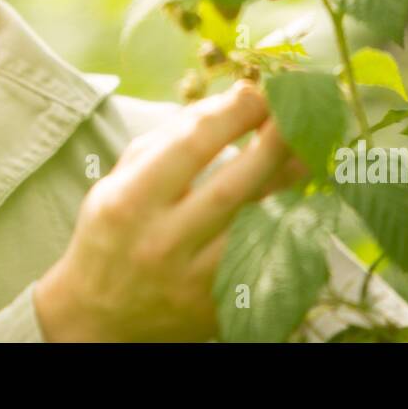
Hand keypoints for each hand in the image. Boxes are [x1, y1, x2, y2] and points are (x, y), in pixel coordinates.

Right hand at [34, 80, 296, 341]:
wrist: (99, 317)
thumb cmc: (111, 235)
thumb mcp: (118, 181)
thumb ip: (167, 140)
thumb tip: (227, 101)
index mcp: (130, 201)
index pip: (193, 144)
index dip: (235, 111)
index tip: (259, 91)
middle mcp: (163, 241)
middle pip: (236, 183)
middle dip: (276, 140)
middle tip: (299, 113)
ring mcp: (194, 280)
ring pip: (259, 222)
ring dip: (291, 182)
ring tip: (308, 151)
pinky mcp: (219, 306)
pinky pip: (263, 258)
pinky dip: (285, 225)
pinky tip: (297, 202)